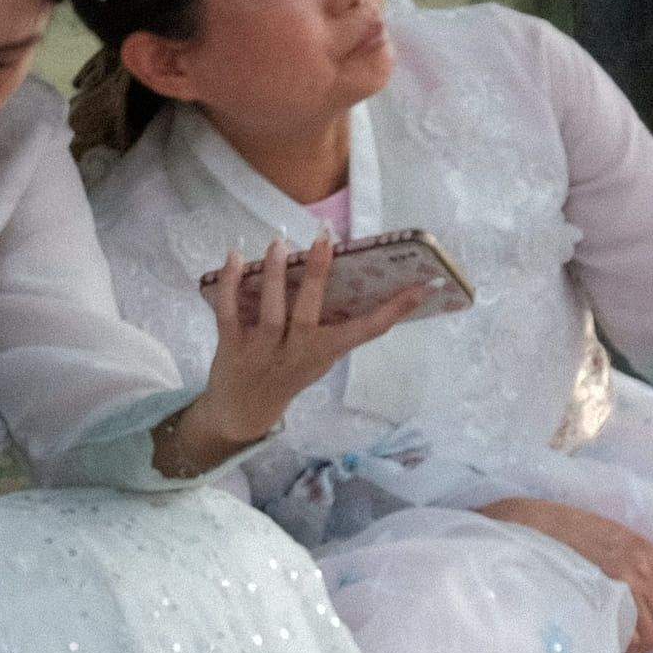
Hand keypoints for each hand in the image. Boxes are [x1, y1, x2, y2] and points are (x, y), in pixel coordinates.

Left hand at [154, 240, 436, 472]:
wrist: (244, 412)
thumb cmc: (290, 372)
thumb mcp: (319, 356)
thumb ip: (334, 324)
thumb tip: (356, 274)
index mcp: (325, 353)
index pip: (367, 331)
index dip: (396, 308)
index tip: (424, 284)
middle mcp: (297, 354)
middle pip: (309, 315)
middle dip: (319, 276)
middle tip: (325, 240)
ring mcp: (262, 353)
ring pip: (269, 312)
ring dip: (275, 276)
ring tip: (279, 244)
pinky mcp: (231, 349)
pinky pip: (228, 313)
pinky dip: (230, 284)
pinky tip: (234, 257)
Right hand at [481, 497, 652, 652]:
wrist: (530, 526)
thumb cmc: (565, 535)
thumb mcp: (610, 539)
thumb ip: (633, 565)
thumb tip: (647, 604)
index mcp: (648, 554)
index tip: (649, 635)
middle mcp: (642, 567)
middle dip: (650, 643)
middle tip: (628, 645)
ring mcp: (622, 582)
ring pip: (650, 637)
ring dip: (634, 648)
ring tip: (613, 644)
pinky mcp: (601, 596)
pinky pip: (628, 637)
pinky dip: (620, 648)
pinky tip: (605, 642)